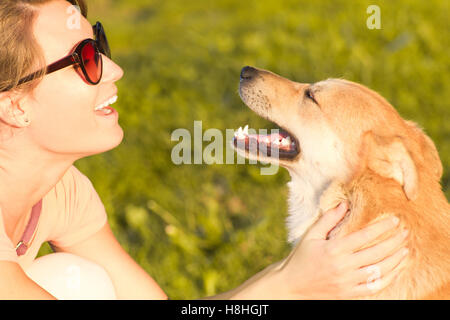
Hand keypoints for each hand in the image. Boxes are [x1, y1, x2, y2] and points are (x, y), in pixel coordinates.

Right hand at [276, 202, 408, 298]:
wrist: (291, 286)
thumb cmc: (300, 258)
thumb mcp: (311, 236)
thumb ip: (328, 220)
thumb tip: (344, 204)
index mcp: (333, 249)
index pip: (364, 236)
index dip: (382, 228)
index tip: (395, 220)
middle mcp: (343, 266)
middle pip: (376, 253)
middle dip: (394, 241)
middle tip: (407, 232)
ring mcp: (347, 282)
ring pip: (379, 271)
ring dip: (395, 260)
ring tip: (405, 249)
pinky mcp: (349, 294)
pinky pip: (374, 287)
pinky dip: (388, 278)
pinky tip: (395, 269)